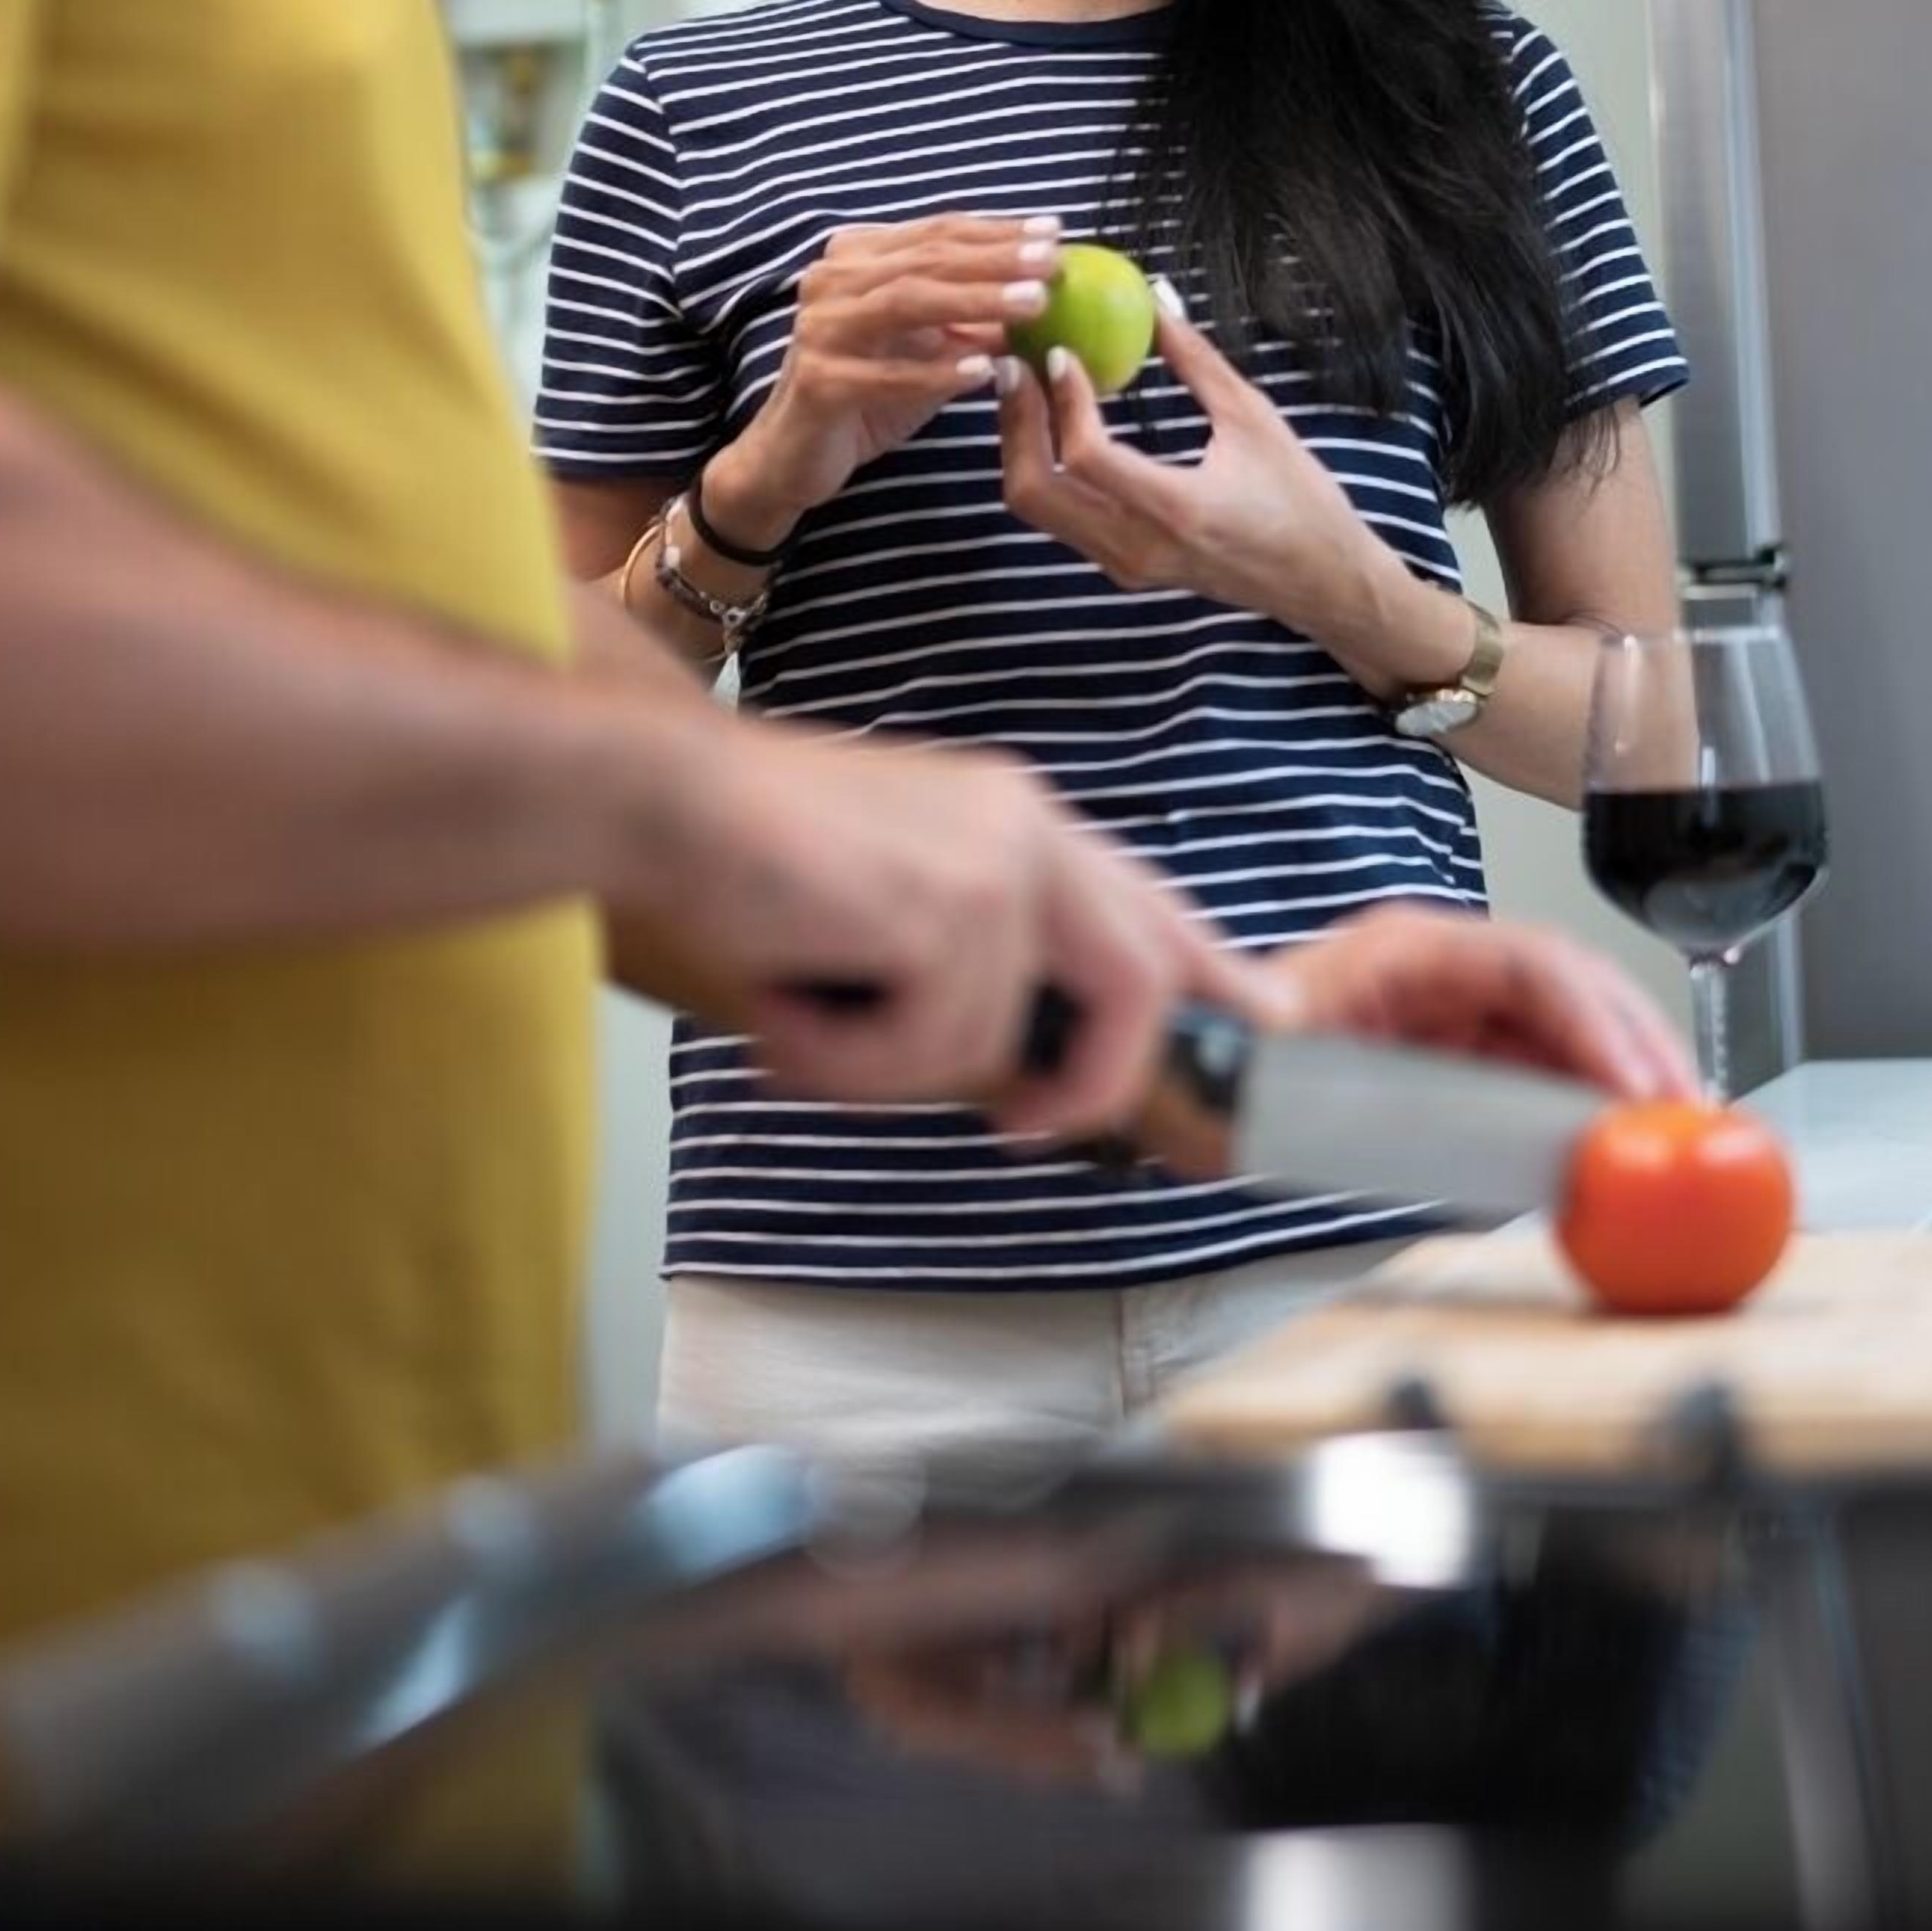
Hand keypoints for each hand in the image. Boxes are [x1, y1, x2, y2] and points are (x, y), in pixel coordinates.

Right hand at [667, 714, 1262, 1129]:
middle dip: (1088, 1082)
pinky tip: (784, 1001)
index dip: (1213, 973)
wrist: (662, 799)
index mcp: (1018, 818)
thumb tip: (1013, 1067)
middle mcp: (1027, 829)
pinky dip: (842, 1057)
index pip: (1148, 904)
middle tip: (1023, 1130)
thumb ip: (968, 954)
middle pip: (1136, 985)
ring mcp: (995, 866)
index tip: (1269, 1029)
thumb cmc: (748, 856)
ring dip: (877, 1065)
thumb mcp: (888, 894)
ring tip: (798, 1015)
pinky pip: (925, 1049)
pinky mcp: (950, 910)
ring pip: (987, 1044)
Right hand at [713, 213, 1062, 541]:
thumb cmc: (867, 392)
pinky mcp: (818, 381)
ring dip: (975, 301)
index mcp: (856, 258)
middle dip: (996, 259)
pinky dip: (937, 371)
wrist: (794, 454)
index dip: (997, 230)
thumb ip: (973, 321)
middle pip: (925, 259)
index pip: (935, 232)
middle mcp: (832, 282)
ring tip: (1034, 306)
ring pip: (906, 301)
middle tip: (1051, 264)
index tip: (1053, 232)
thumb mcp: (929, 349)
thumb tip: (1044, 295)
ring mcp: (820, 329)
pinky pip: (886, 374)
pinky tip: (984, 371)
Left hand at [995, 285, 1386, 634]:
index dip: (1063, 400)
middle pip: (1036, 491)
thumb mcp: (1254, 418)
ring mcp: (1125, 565)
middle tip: (1016, 365)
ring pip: (1039, 509)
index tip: (1060, 353)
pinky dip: (1047, 469)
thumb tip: (1157, 297)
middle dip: (1015, 424)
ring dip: (1023, 447)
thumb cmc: (1300, 497)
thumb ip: (1197, 360)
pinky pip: (1062, 519)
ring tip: (1029, 389)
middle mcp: (1138, 546)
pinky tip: (1055, 425)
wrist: (1320, 582)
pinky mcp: (1122, 569)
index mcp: (1177, 508)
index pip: (1087, 456)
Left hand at [1264, 900, 1695, 1103]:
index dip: (1594, 1024)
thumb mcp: (1306, 1084)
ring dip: (1628, 1071)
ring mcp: (1456, 1002)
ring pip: (1570, 1022)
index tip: (1634, 1088)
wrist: (1198, 1081)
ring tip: (1678, 1127)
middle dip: (1637, 1044)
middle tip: (1686, 1113)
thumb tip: (1495, 1139)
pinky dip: (1593, 1098)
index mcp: (1404, 949)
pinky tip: (1625, 1136)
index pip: (1529, 965)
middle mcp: (1441, 964)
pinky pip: (1546, 1063)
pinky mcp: (1465, 1048)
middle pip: (1570, 984)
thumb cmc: (1239, 1071)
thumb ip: (1394, 1108)